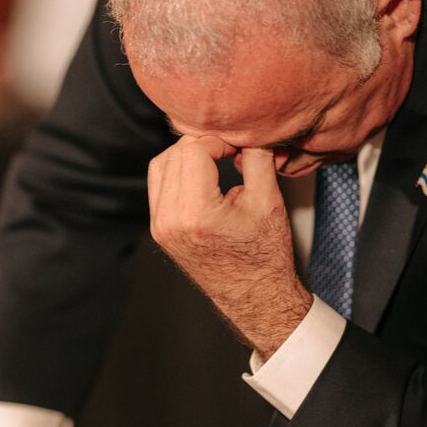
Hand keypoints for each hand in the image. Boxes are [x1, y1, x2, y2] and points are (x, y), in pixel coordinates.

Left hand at [147, 136, 311, 358]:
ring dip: (187, 155)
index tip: (239, 146)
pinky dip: (177, 171)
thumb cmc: (265, 256)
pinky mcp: (160, 229)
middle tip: (231, 150)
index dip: (218, 139)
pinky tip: (203, 175)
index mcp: (196, 214)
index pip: (193, 150)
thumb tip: (248, 130)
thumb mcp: (268, 201)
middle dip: (203, 144)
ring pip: (161, 165)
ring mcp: (161, 227)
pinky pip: (158, 185)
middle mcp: (170, 221)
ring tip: (217, 160)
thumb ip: (257, 157)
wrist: (255, 296)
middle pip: (174, 154)